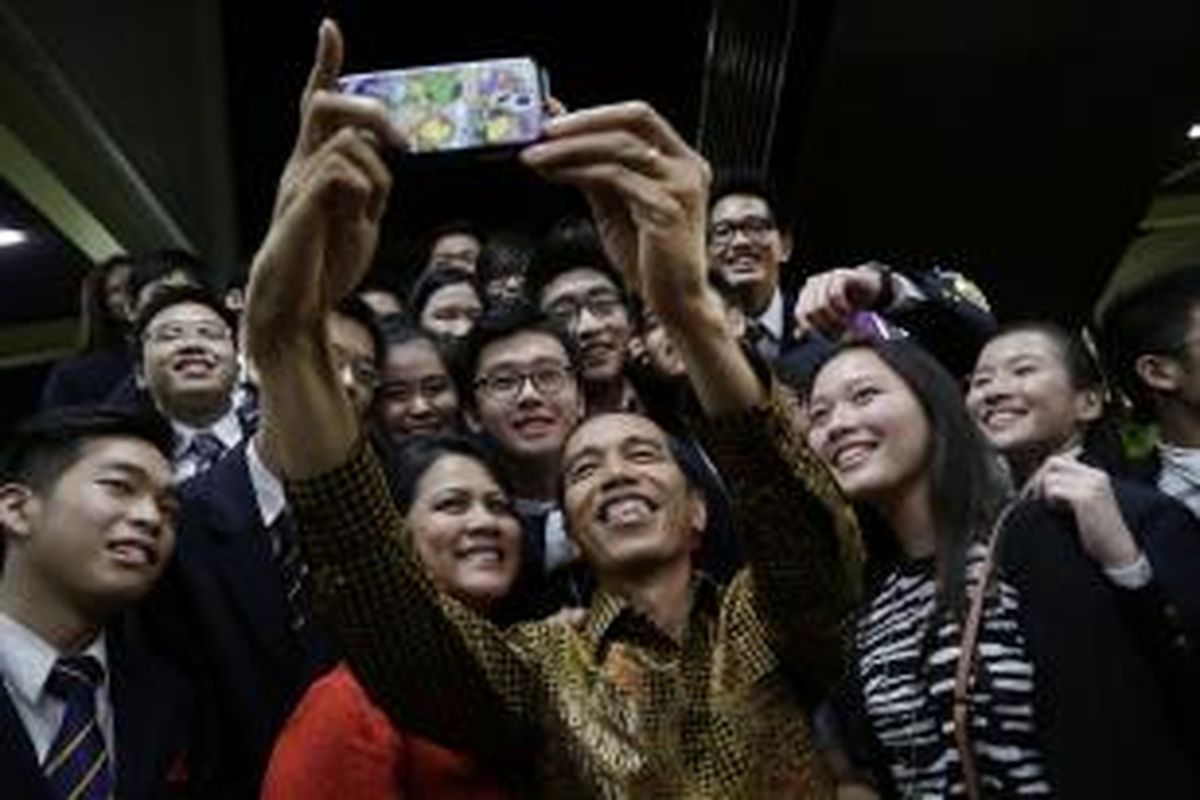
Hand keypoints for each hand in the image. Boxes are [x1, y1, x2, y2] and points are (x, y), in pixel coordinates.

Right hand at [245, 19, 401, 361]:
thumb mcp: (360, 220)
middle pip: (329, 105)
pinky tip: (355, 222)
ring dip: (378, 178)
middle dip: (371, 111)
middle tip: (404, 144)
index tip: (330, 27)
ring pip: (351, 144)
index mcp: (314, 168)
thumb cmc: (325, 269)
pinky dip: (364, 194)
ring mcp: (297, 182)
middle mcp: (300, 166)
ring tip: (367, 217)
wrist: (296, 308)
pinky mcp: (299, 202)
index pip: (317, 106)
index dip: (324, 65)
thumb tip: (380, 159)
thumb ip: (368, 186)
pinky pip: (344, 173)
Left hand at [520, 101, 712, 326]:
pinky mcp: (666, 209)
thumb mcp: (616, 204)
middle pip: (634, 120)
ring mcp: (680, 186)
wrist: (675, 301)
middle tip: (542, 129)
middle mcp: (688, 166)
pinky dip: (581, 171)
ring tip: (536, 156)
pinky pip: (617, 178)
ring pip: (620, 146)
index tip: (554, 118)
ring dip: (572, 147)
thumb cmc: (648, 256)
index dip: (595, 114)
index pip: (638, 117)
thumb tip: (557, 141)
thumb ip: (595, 171)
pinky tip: (556, 175)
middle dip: (584, 121)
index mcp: (680, 160)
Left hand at [792, 264, 886, 337]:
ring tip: (847, 323)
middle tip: (841, 331)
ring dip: (835, 318)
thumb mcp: (830, 315)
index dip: (814, 328)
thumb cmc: (848, 302)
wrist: (869, 287)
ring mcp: (825, 279)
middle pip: (810, 311)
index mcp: (805, 294)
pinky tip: (849, 311)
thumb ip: (814, 323)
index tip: (829, 336)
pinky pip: (835, 294)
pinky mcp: (839, 276)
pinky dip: (842, 306)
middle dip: (826, 325)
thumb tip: (797, 335)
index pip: (801, 314)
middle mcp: (812, 285)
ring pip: (822, 304)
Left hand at [1027, 454, 1140, 569]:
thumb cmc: (1096, 531)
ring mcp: (1092, 485)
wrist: (1117, 550)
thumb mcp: (1084, 502)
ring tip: (1053, 508)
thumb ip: (1069, 487)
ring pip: (1050, 477)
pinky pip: (1053, 490)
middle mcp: (1096, 476)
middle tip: (1037, 498)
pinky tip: (1057, 512)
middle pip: (1053, 462)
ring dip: (1044, 493)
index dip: (1045, 474)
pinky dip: (1049, 501)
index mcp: (1097, 474)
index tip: (1038, 491)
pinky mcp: (1086, 498)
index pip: (1061, 460)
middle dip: (1039, 478)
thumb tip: (1039, 478)